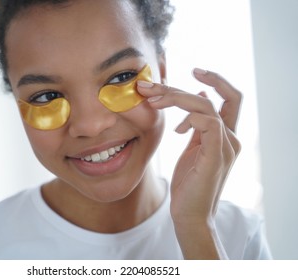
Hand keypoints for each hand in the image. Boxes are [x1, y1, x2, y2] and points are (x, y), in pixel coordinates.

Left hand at [137, 68, 241, 258]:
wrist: (189, 214)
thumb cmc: (189, 183)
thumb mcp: (193, 147)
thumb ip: (197, 125)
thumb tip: (199, 97)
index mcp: (226, 135)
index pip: (231, 98)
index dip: (217, 80)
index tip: (194, 70)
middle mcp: (231, 138)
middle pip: (214, 98)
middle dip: (178, 89)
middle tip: (149, 87)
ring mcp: (226, 146)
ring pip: (206, 107)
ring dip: (175, 99)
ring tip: (151, 102)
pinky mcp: (216, 156)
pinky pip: (209, 124)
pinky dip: (189, 118)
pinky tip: (176, 129)